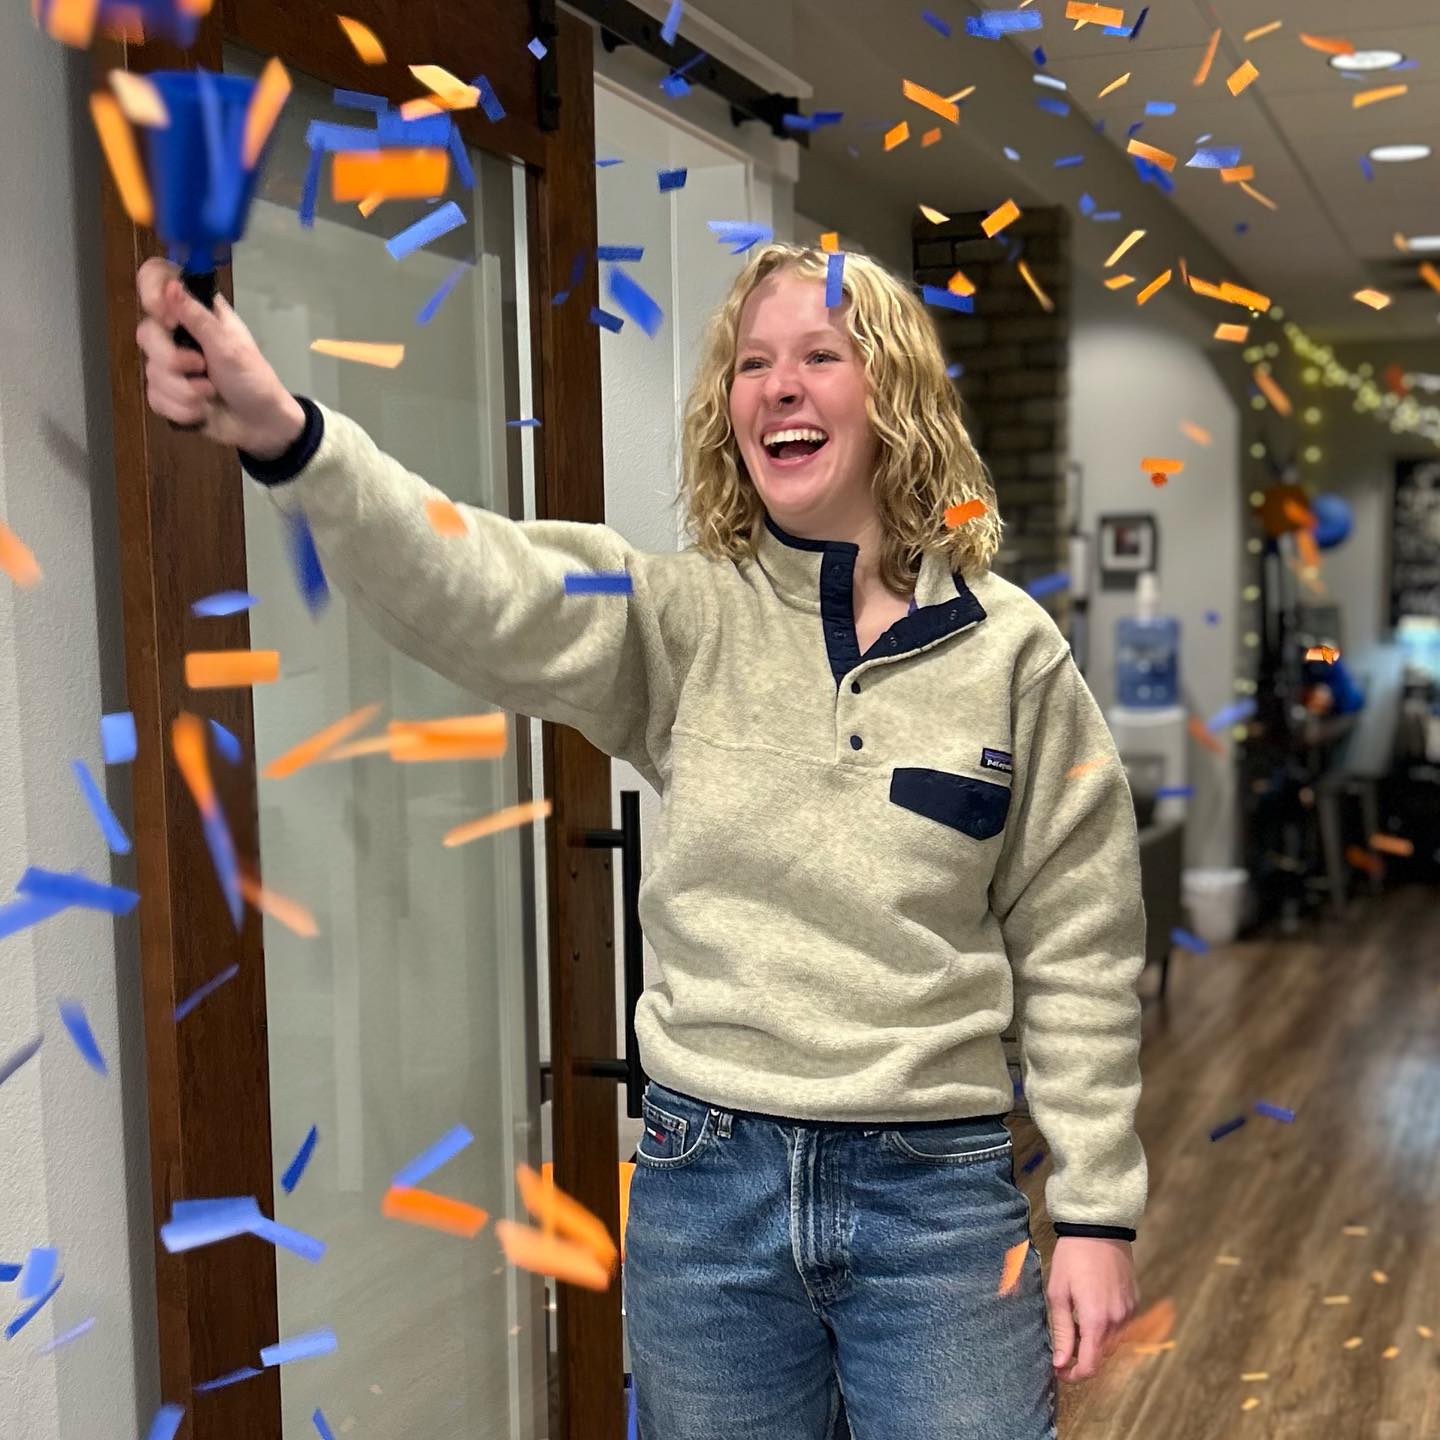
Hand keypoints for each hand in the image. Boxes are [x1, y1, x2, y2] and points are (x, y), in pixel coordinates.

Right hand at [135, 257, 304, 458]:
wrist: (261, 426)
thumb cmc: (254, 380)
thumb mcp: (230, 347)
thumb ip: (198, 318)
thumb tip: (170, 286)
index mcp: (197, 311)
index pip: (157, 280)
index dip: (151, 293)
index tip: (166, 319)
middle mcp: (179, 333)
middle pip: (146, 333)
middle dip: (173, 360)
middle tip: (203, 368)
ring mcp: (170, 363)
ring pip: (151, 371)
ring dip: (185, 390)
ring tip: (211, 393)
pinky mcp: (167, 393)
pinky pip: (155, 398)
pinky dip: (181, 408)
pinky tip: (202, 410)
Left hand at [1046, 1236, 1138, 1382]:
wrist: (1099, 1227)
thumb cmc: (1072, 1258)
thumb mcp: (1058, 1292)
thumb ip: (1061, 1331)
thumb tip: (1059, 1363)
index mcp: (1096, 1321)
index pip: (1090, 1367)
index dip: (1074, 1375)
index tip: (1059, 1371)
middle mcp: (1117, 1321)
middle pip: (1101, 1356)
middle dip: (1081, 1357)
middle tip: (1062, 1343)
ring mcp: (1129, 1312)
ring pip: (1112, 1342)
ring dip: (1094, 1342)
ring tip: (1075, 1322)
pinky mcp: (1134, 1301)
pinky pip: (1120, 1325)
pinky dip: (1105, 1327)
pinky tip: (1090, 1309)